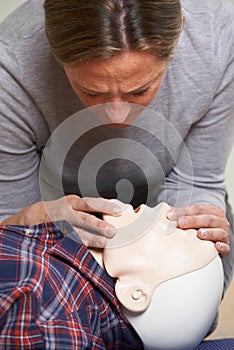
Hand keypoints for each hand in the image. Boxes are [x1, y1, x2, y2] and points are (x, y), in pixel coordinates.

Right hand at [1, 195, 121, 247]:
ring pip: (76, 232)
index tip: (118, 210)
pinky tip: (88, 250)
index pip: (90, 203)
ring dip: (91, 238)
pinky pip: (68, 243)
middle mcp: (65, 213)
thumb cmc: (59, 210)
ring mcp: (59, 226)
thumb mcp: (73, 204)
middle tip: (112, 231)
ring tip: (103, 242)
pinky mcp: (55, 238)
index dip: (105, 205)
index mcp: (72, 202)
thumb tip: (113, 211)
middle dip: (98, 225)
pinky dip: (78, 247)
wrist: (33, 217)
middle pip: (83, 218)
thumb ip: (89, 208)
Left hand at [167, 204, 229, 256]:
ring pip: (218, 232)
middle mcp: (220, 221)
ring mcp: (224, 233)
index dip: (183, 211)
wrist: (216, 237)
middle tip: (181, 223)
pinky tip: (216, 246)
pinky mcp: (226, 247)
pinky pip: (226, 247)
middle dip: (193, 221)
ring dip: (208, 232)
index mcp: (212, 211)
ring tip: (199, 233)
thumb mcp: (194, 218)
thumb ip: (183, 215)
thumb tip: (167, 214)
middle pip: (207, 219)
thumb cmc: (202, 226)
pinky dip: (222, 246)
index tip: (170, 215)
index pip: (197, 209)